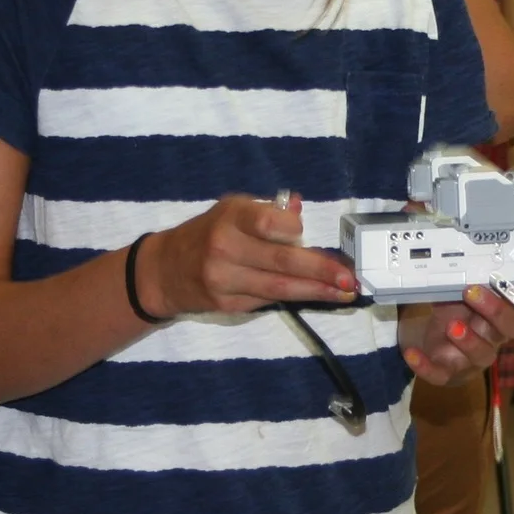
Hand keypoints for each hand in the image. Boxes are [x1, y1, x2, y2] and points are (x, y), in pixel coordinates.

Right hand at [136, 194, 357, 317]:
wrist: (164, 271)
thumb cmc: (207, 233)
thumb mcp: (231, 210)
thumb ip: (266, 211)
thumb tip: (300, 208)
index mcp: (231, 217)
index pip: (270, 223)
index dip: (295, 230)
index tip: (308, 235)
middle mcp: (226, 248)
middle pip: (283, 261)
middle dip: (321, 270)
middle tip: (350, 277)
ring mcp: (225, 280)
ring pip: (280, 288)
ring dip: (317, 290)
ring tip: (345, 291)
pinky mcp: (228, 306)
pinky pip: (269, 300)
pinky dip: (296, 297)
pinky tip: (318, 295)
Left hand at [400, 283, 513, 384]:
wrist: (429, 344)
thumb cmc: (453, 312)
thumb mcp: (458, 289)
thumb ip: (467, 273)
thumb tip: (466, 246)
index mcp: (503, 309)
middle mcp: (495, 335)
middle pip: (511, 326)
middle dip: (496, 309)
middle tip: (472, 291)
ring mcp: (474, 357)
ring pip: (484, 355)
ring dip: (470, 340)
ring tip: (453, 326)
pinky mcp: (450, 373)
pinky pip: (441, 374)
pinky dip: (426, 365)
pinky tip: (412, 353)